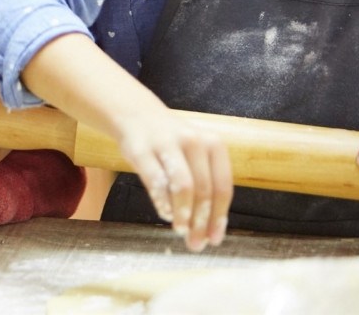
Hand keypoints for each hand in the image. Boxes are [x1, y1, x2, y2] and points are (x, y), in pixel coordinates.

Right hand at [113, 110, 231, 251]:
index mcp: (213, 144)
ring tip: (181, 230)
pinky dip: (162, 201)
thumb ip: (204, 186)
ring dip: (184, 213)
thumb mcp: (195, 156)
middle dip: (201, 221)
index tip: (214, 240)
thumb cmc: (171, 145)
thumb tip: (209, 230)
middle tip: (196, 243)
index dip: (219, 217)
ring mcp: (167, 143)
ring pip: (183, 185)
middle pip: (204, 189)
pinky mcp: (141, 148)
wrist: (136, 115)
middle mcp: (194, 141)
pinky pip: (155, 180)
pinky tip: (165, 214)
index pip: (223, 187)